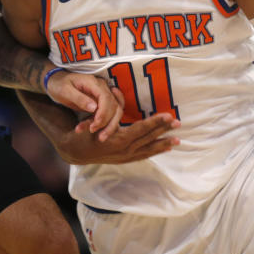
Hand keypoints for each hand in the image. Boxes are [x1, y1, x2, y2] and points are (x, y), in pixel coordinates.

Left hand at [46, 71, 122, 140]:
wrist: (56, 82)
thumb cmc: (59, 85)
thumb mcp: (65, 90)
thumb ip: (79, 98)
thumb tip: (94, 108)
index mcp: (93, 83)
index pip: (106, 97)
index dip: (104, 112)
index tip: (96, 124)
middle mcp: (101, 88)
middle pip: (114, 106)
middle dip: (108, 122)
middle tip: (95, 133)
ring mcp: (102, 96)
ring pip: (115, 112)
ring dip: (110, 126)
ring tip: (100, 138)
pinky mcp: (100, 104)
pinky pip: (106, 115)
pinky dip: (102, 125)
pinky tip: (88, 130)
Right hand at [65, 113, 180, 164]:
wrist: (75, 151)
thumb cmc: (85, 132)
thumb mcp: (95, 121)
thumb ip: (108, 112)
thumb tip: (116, 93)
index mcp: (118, 139)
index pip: (141, 129)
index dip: (156, 122)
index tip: (168, 116)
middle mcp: (124, 150)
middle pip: (148, 139)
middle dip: (164, 131)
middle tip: (178, 123)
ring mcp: (126, 157)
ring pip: (148, 149)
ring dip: (163, 143)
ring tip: (177, 140)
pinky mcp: (125, 160)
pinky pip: (144, 155)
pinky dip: (155, 151)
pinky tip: (165, 147)